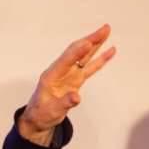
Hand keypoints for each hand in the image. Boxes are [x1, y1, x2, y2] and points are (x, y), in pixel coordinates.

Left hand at [18, 24, 116, 145]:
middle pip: (76, 51)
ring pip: (83, 55)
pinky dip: (99, 59)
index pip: (66, 61)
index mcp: (50, 77)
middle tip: (104, 29)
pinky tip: (110, 51)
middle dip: (90, 39)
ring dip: (95, 43)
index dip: (78, 53)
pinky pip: (89, 67)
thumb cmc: (42, 115)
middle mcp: (60, 71)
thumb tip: (77, 98)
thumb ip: (63, 104)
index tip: (89, 44)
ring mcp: (68, 74)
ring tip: (107, 31)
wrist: (38, 119)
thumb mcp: (51, 113)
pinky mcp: (75, 79)